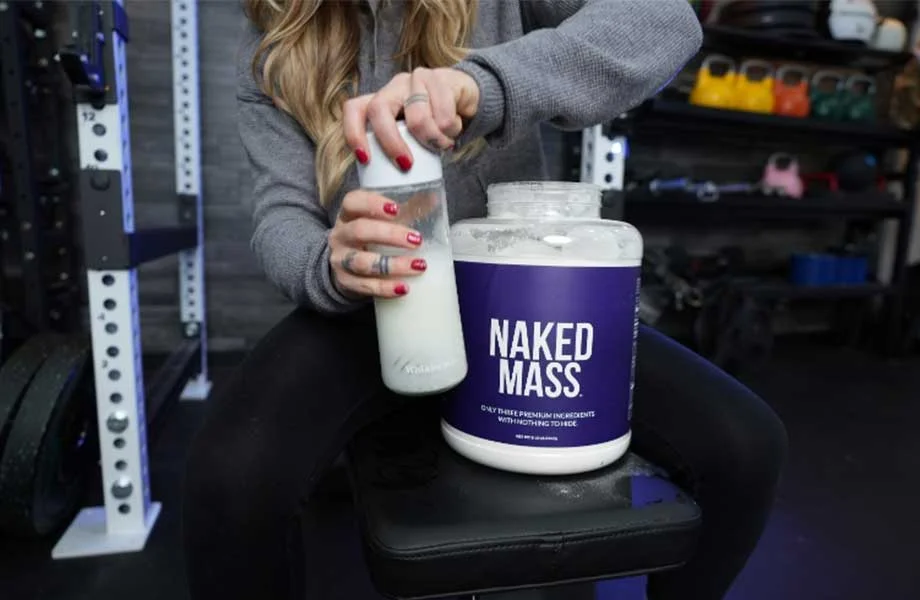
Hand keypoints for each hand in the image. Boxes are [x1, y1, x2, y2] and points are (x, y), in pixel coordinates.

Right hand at [329, 190, 428, 298]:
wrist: (343, 268)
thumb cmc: (368, 239)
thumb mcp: (380, 222)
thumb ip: (405, 210)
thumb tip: (434, 198)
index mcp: (348, 215)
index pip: (352, 202)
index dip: (373, 204)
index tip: (396, 209)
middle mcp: (340, 235)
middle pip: (360, 231)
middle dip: (390, 235)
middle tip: (417, 240)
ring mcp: (340, 260)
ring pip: (362, 262)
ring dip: (393, 265)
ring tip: (418, 266)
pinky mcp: (345, 282)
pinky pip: (364, 286)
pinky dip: (385, 288)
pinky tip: (404, 288)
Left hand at [344, 68, 479, 169]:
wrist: (465, 99)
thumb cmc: (432, 125)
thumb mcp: (410, 139)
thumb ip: (397, 152)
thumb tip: (388, 193)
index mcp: (379, 101)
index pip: (354, 109)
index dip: (354, 133)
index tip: (365, 160)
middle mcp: (393, 87)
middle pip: (379, 110)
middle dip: (391, 143)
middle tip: (406, 165)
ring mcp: (415, 79)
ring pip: (417, 117)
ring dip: (434, 140)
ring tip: (442, 144)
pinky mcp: (440, 78)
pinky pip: (444, 116)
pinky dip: (450, 131)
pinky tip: (452, 131)